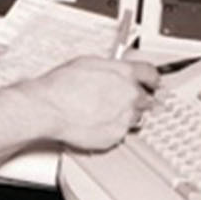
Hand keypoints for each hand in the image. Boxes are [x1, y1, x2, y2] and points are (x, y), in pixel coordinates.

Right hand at [26, 56, 159, 151]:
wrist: (48, 109)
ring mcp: (125, 117)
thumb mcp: (86, 63)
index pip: (151, 74)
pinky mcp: (117, 135)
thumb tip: (114, 71)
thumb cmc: (60, 86)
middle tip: (117, 99)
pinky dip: (111, 128)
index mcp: (124, 73)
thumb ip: (109, 68)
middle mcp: (130, 95)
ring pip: (135, 117)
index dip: (152, 79)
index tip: (152, 83)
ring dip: (123, 114)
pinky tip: (95, 121)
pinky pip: (121, 132)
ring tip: (101, 111)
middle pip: (146, 98)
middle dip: (135, 98)